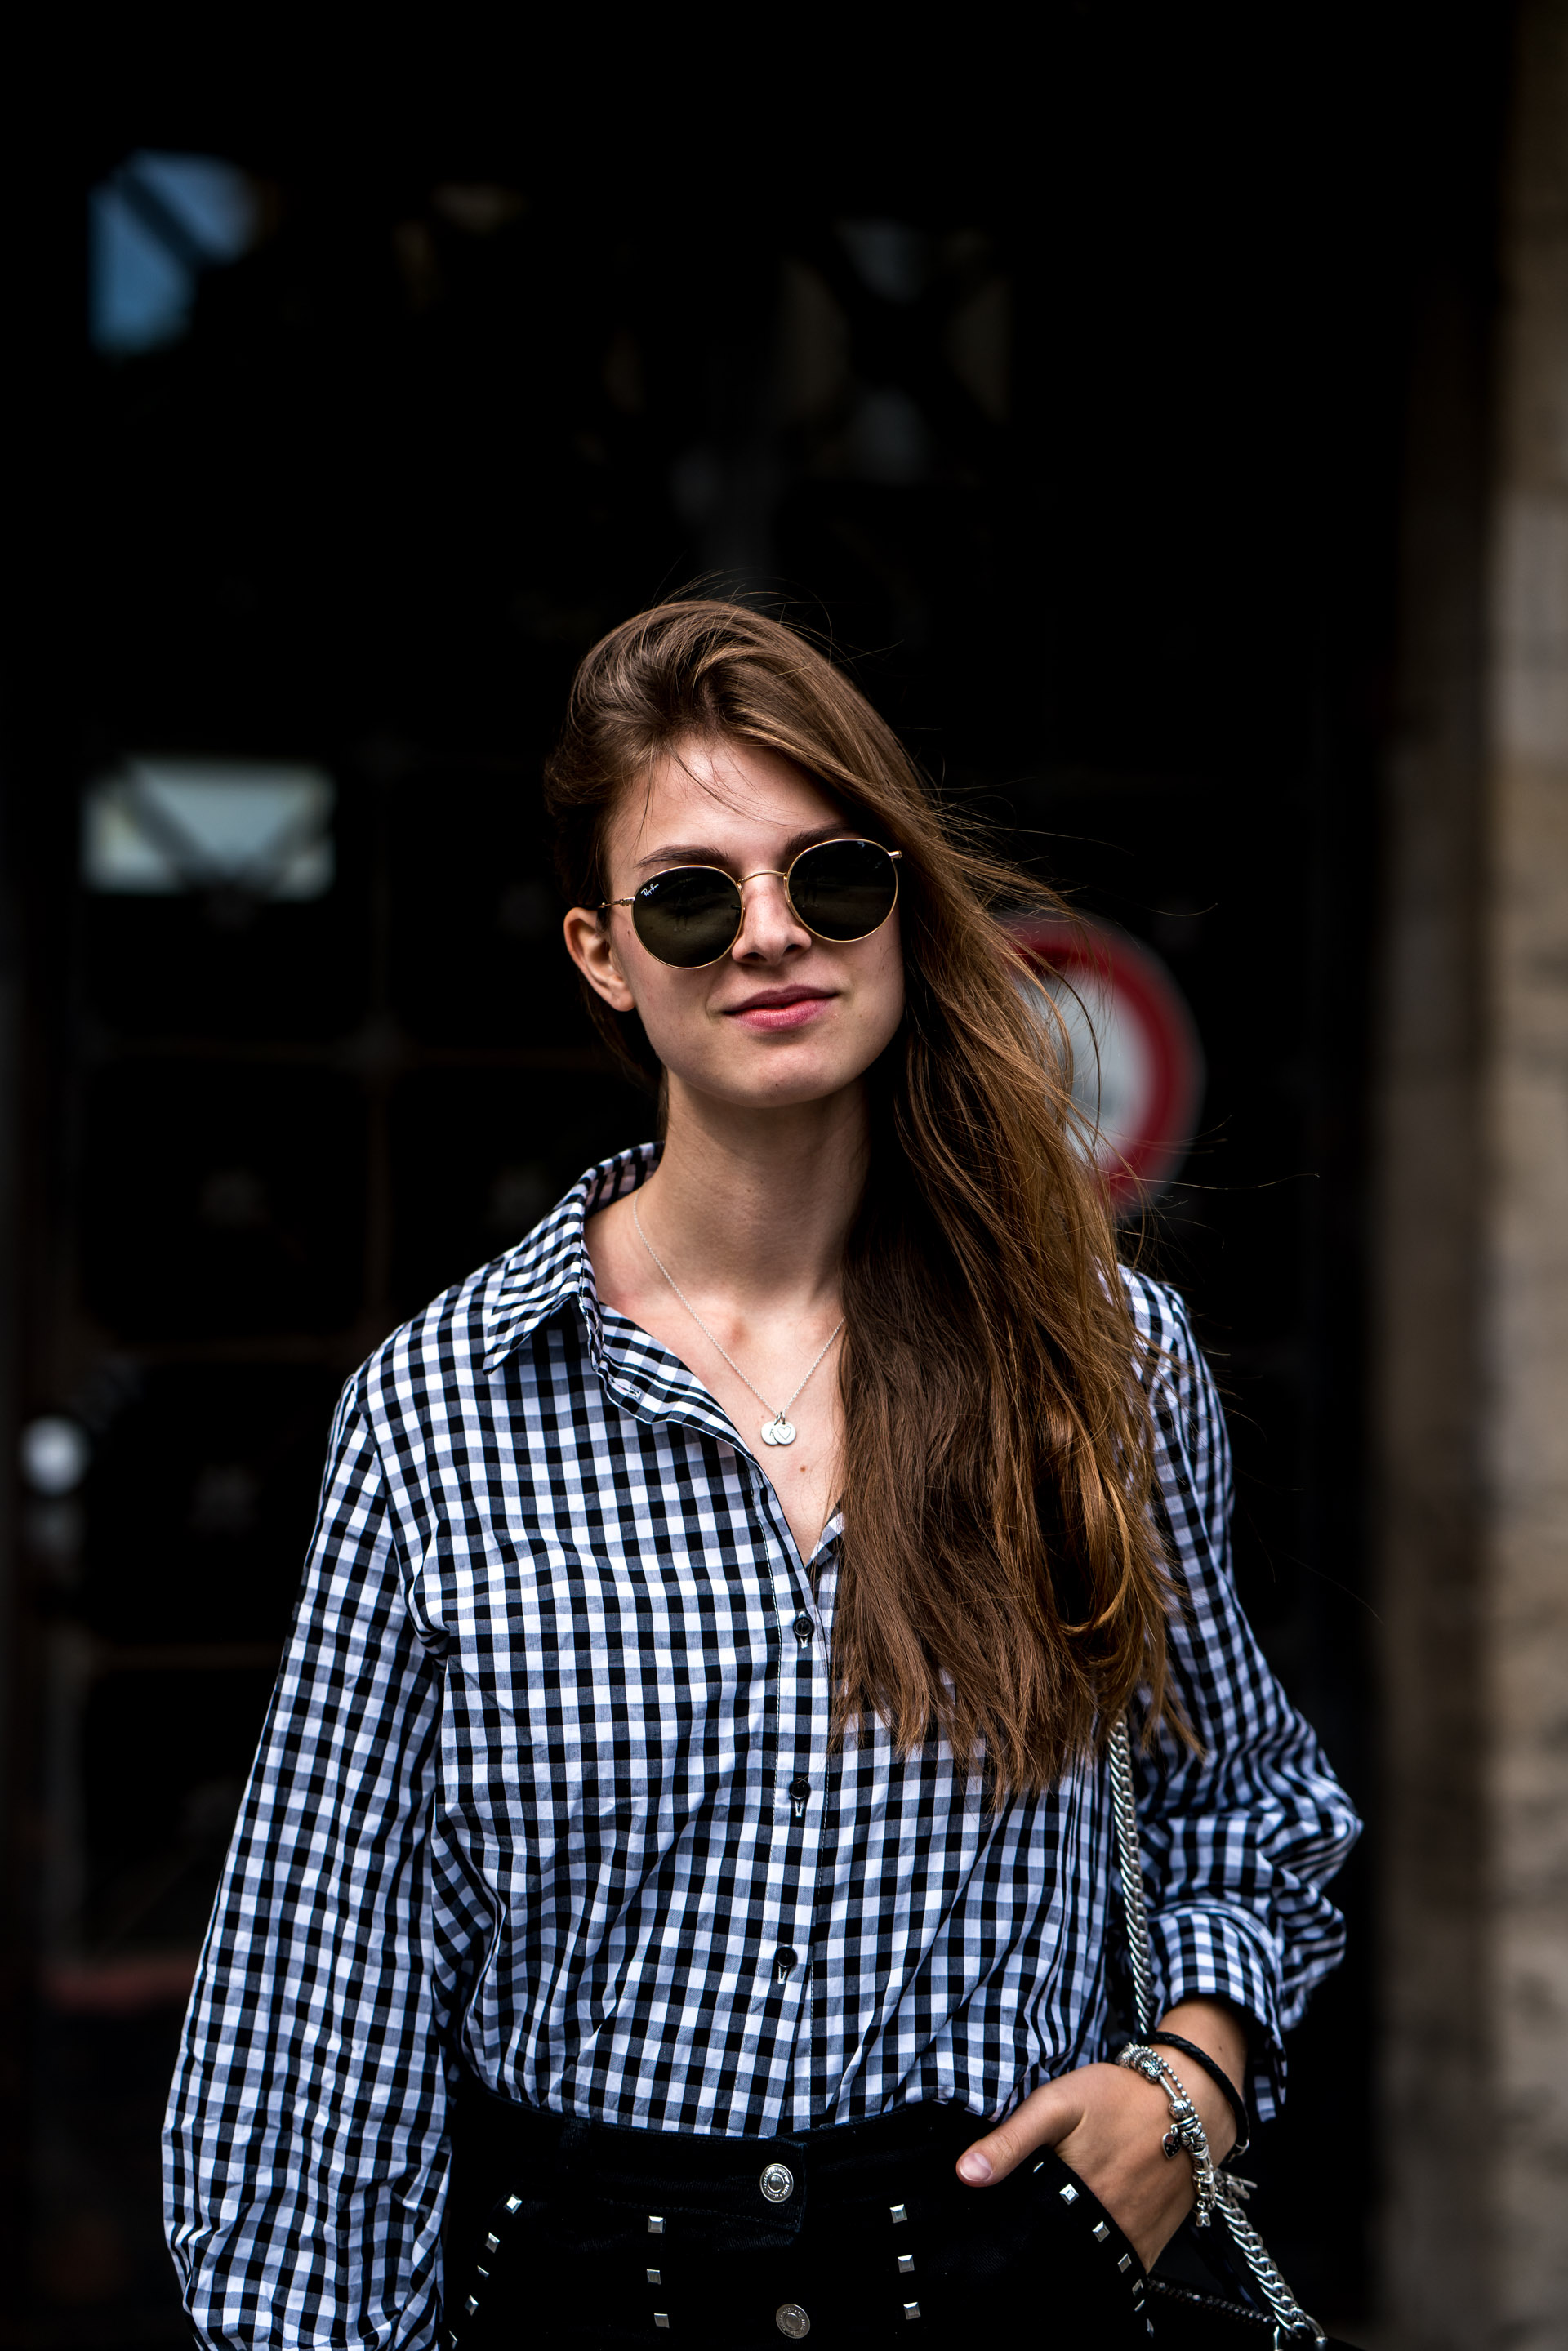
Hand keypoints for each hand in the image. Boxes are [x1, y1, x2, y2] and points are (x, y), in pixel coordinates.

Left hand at [954, 1999, 1246, 2271]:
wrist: (1189, 2103)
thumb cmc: (1119, 2097)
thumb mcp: (1056, 2103)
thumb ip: (1010, 2140)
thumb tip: (966, 2174)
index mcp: (1074, 2194)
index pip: (1025, 2239)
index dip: (1003, 2240)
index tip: (987, 2238)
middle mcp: (1105, 2226)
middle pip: (1053, 2256)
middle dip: (1031, 2251)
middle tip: (1017, 2236)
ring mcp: (1131, 2241)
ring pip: (1085, 2268)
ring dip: (1063, 2258)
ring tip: (1049, 2236)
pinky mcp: (1150, 2247)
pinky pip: (1117, 2271)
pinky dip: (1098, 2263)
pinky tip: (1084, 2241)